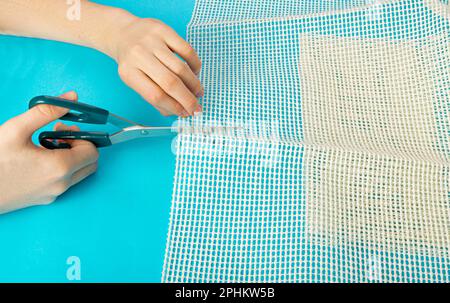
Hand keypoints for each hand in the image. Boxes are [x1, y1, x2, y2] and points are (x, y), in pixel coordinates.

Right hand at [0, 91, 98, 213]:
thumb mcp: (16, 129)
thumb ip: (47, 111)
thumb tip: (72, 98)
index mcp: (59, 167)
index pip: (92, 151)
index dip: (81, 137)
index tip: (61, 129)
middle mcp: (61, 184)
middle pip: (90, 164)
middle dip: (79, 146)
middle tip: (57, 136)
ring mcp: (54, 194)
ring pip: (78, 173)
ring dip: (71, 157)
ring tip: (45, 145)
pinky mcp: (45, 199)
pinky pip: (64, 182)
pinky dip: (61, 169)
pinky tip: (38, 159)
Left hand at [107, 17, 203, 116]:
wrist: (123, 33)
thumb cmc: (132, 61)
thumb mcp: (135, 81)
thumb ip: (154, 98)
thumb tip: (178, 112)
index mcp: (129, 73)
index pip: (155, 95)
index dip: (174, 107)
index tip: (185, 113)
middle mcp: (139, 55)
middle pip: (170, 83)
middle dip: (187, 99)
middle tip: (196, 108)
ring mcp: (152, 41)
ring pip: (181, 68)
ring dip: (193, 84)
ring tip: (197, 91)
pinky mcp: (164, 30)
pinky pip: (187, 50)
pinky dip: (195, 65)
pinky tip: (194, 73)